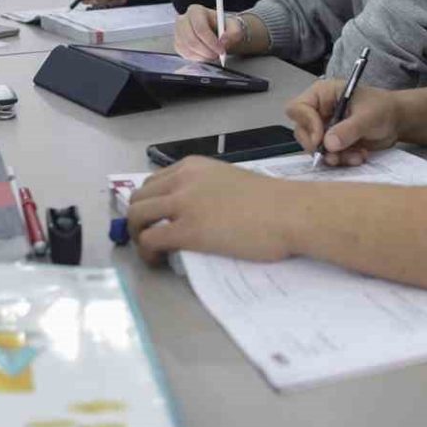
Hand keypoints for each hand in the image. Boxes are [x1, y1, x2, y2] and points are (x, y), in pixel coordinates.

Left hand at [127, 157, 295, 264]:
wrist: (290, 212)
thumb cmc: (272, 202)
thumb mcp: (230, 182)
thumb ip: (208, 190)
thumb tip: (198, 212)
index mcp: (194, 166)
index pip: (153, 182)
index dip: (149, 204)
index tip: (157, 220)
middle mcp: (183, 180)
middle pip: (138, 198)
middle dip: (138, 220)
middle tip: (153, 238)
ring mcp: (183, 204)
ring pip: (136, 216)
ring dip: (138, 236)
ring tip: (154, 252)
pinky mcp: (188, 230)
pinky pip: (149, 239)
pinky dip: (147, 252)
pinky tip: (159, 260)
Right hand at [173, 4, 245, 61]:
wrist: (217, 31)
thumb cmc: (224, 27)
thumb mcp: (234, 27)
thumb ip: (233, 34)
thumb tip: (223, 42)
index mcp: (196, 11)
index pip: (200, 28)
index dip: (211, 41)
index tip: (221, 50)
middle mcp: (183, 20)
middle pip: (191, 40)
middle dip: (206, 51)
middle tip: (218, 56)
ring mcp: (178, 32)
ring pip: (188, 49)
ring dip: (203, 56)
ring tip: (213, 54)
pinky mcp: (177, 44)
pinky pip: (185, 55)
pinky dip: (197, 58)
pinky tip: (205, 55)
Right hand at [285, 79, 401, 166]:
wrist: (397, 122)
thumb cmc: (383, 108)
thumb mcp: (368, 116)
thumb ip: (348, 129)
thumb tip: (328, 144)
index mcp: (322, 94)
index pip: (298, 108)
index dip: (306, 124)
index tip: (320, 139)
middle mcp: (318, 111)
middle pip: (302, 131)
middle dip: (319, 147)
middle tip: (336, 156)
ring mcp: (324, 128)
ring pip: (314, 148)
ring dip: (334, 156)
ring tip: (356, 156)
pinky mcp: (332, 143)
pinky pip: (327, 156)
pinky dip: (342, 160)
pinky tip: (359, 156)